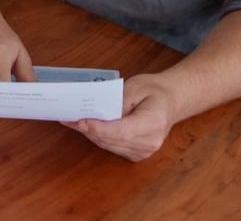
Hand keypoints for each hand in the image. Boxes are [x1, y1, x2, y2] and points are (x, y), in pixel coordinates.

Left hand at [62, 73, 180, 160]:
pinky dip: (98, 136)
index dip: (100, 128)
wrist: (171, 102)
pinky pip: (112, 147)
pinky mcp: (137, 154)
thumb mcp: (137, 86)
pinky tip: (85, 126)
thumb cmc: (155, 91)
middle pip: (112, 140)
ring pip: (108, 145)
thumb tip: (99, 113)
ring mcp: (144, 151)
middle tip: (68, 116)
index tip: (83, 121)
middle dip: (88, 129)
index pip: (123, 131)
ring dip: (89, 133)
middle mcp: (150, 142)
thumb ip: (119, 100)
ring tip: (71, 120)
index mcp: (154, 122)